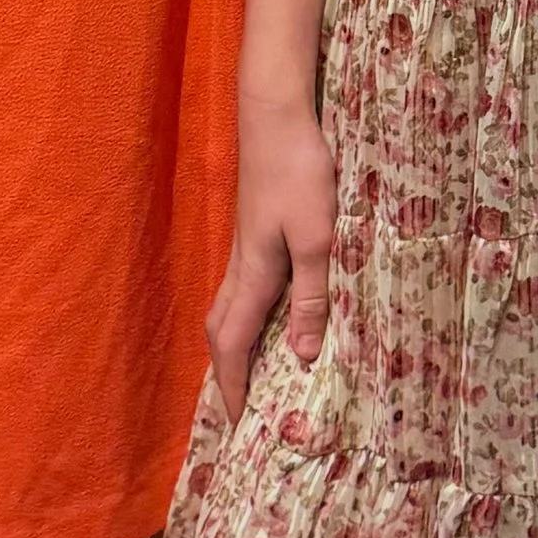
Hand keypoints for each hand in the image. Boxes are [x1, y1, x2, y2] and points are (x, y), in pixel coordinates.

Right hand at [207, 91, 337, 423]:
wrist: (277, 115)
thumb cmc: (300, 174)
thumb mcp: (317, 239)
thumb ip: (310, 297)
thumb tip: (303, 356)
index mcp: (253, 276)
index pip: (232, 345)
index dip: (233, 385)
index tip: (237, 423)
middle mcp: (242, 267)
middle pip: (221, 331)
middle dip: (227, 371)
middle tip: (241, 405)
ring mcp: (246, 246)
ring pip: (229, 308)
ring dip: (235, 344)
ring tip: (254, 370)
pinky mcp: (256, 229)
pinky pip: (244, 288)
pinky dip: (249, 315)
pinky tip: (272, 312)